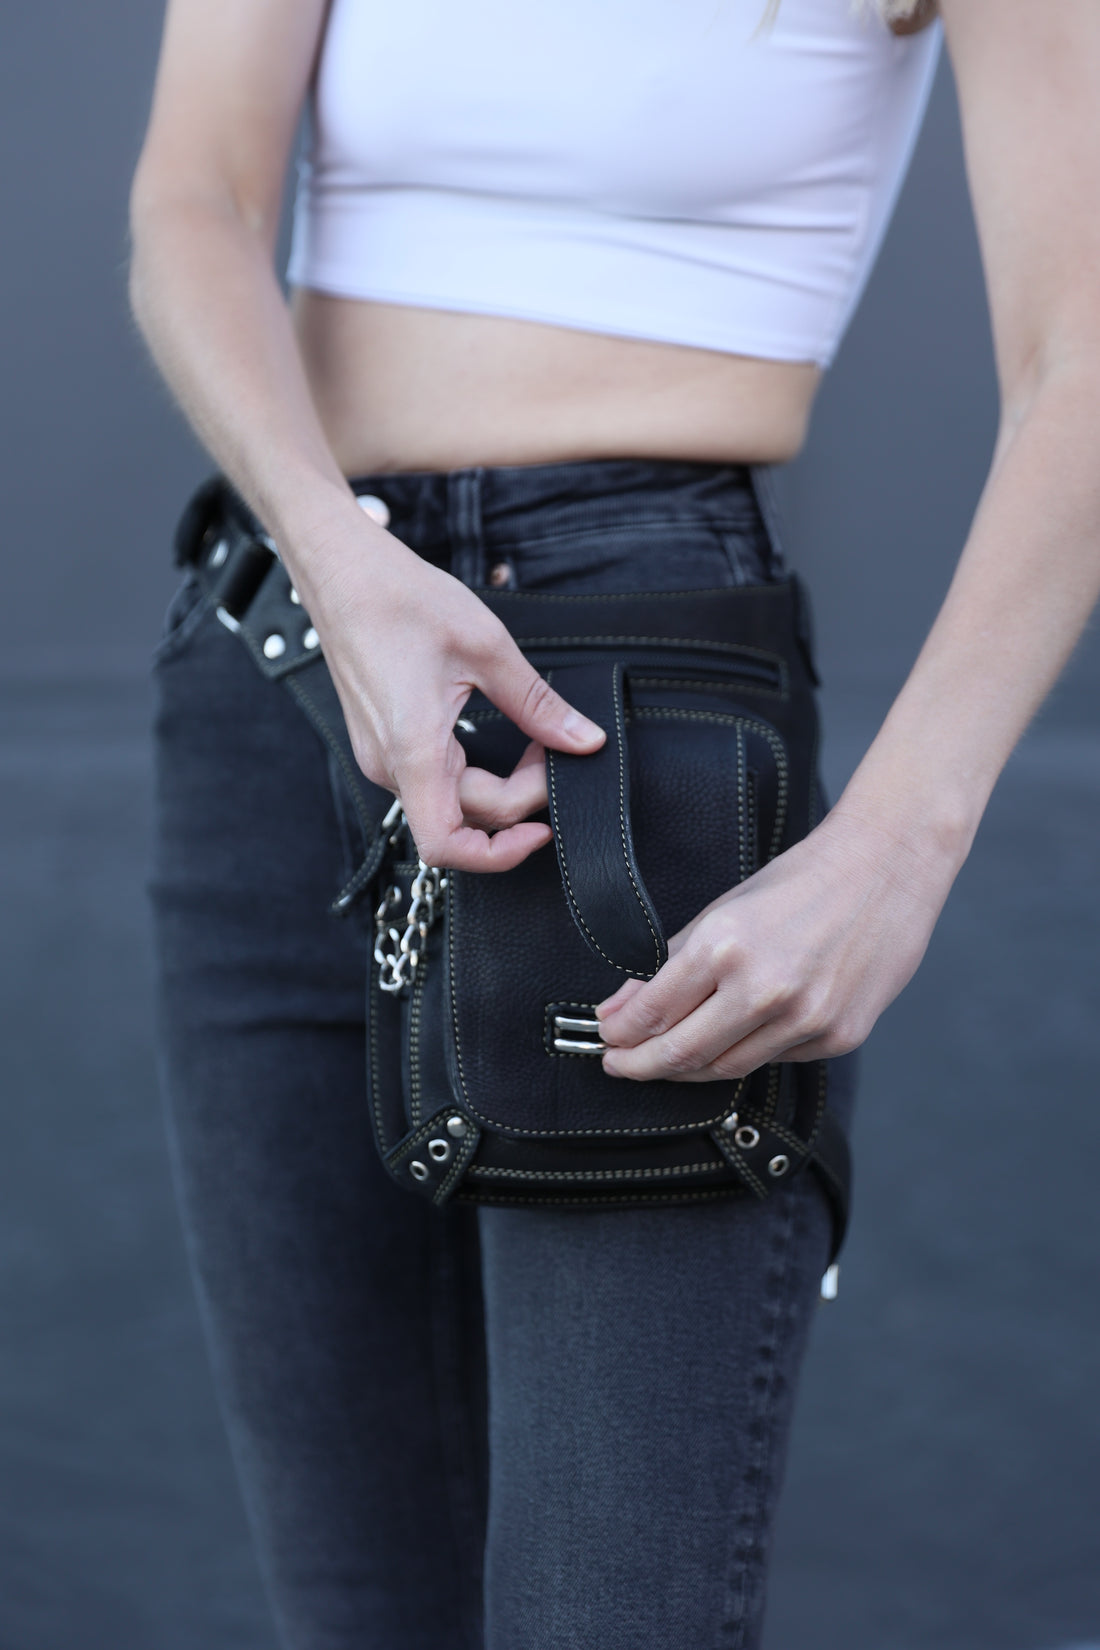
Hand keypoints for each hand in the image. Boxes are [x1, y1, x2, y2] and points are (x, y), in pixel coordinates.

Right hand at [287, 507, 604, 871]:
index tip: (543, 826)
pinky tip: (499, 742)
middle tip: (555, 753)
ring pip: (450, 803)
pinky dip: (473, 774)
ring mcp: (381, 756)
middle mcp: (389, 765)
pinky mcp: (383, 742)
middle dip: (520, 798)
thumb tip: (584, 741)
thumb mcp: (487, 647)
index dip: (502, 853)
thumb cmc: (400, 599)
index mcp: (412, 750)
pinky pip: (433, 781)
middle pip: (464, 820)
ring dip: (497, 788)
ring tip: (534, 748)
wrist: (342, 571)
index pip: (448, 846)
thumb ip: (538, 705)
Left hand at [595, 808, 955, 1078]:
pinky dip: (745, 1053)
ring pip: (727, 1068)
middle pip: (682, 1055)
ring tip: (665, 1061)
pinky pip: (774, 1059)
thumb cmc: (801, 881)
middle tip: (619, 1066)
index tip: (605, 1037)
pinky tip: (733, 1039)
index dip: (619, 1034)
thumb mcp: (722, 910)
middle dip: (640, 1066)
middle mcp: (765, 990)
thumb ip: (668, 964)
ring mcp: (806, 1020)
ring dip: (687, 1069)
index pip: (652, 1013)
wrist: (886, 868)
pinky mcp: (838, 1037)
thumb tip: (621, 1007)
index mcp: (726, 947)